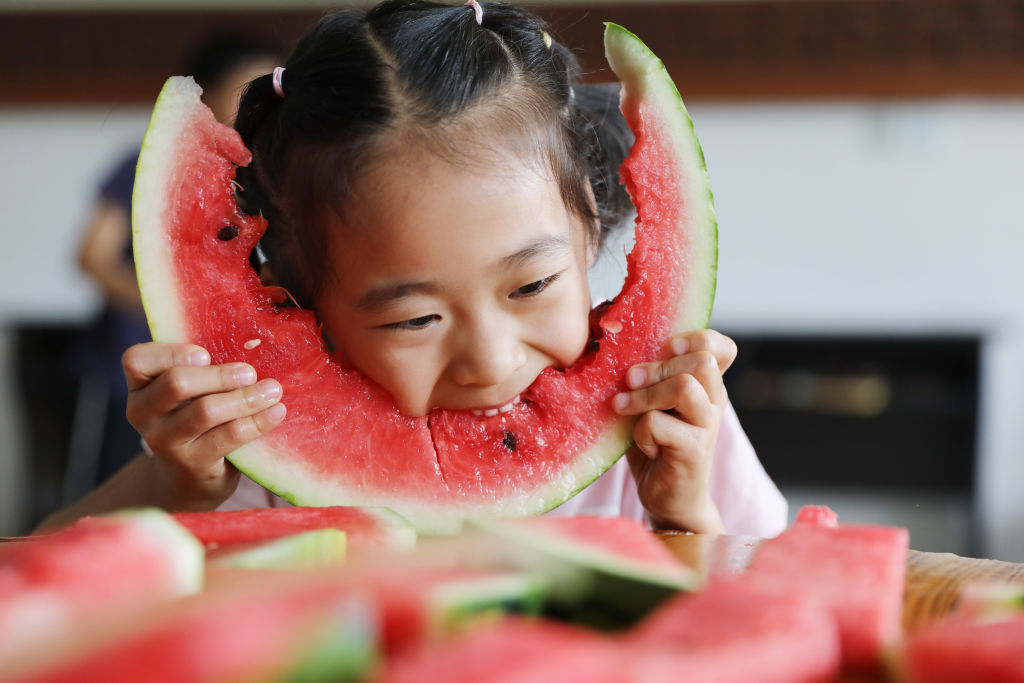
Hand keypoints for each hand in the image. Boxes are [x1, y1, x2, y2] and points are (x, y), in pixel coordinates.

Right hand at [122, 342, 285, 509]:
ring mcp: (164, 441)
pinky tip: (276, 412)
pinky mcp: (191, 463)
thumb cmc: (192, 419)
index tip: (206, 355)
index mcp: (139, 386)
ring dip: (244, 398)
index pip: (136, 359)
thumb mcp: (186, 393)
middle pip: (177, 383)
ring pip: (205, 411)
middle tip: (251, 373)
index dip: (171, 353)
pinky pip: (228, 436)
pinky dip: (256, 421)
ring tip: (272, 391)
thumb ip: (201, 370)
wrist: (186, 478)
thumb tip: (251, 346)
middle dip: (220, 375)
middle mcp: (141, 413)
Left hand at [612, 329, 736, 532]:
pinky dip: (641, 431)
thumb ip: (640, 372)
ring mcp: (707, 427)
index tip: (667, 347)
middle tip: (629, 380)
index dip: (697, 338)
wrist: (668, 498)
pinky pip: (660, 424)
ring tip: (623, 407)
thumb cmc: (654, 444)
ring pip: (685, 387)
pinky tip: (644, 445)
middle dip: (657, 366)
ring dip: (646, 394)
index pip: (721, 348)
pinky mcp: (694, 452)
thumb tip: (602, 321)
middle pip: (701, 361)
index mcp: (705, 385)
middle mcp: (714, 402)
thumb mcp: (646, 401)